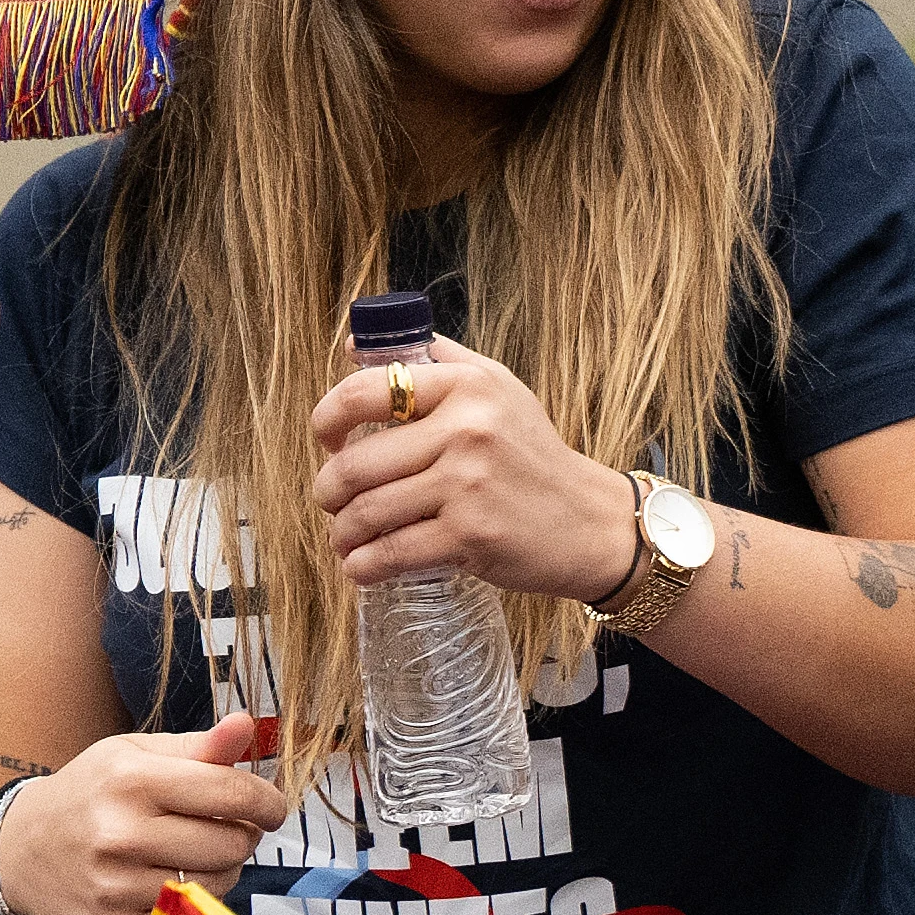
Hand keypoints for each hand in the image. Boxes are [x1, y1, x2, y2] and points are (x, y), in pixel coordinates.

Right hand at [0, 718, 291, 914]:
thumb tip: (246, 727)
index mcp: (130, 780)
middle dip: (240, 837)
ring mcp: (113, 886)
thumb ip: (197, 747)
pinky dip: (188, 904)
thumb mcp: (134, 756)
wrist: (20, 851)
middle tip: (222, 831)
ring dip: (219, 873)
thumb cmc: (90, 795)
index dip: (266, 803)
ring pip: (213, 886)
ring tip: (195, 857)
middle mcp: (120, 834)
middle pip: (229, 844)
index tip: (272, 809)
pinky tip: (170, 885)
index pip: (231, 794)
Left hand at [307, 340, 635, 599]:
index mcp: (466, 386)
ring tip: (345, 538)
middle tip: (332, 502)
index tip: (327, 441)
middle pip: (354, 465)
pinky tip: (361, 566)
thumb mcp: (496, 389)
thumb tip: (352, 348)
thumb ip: (432, 361)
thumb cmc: (531, 455)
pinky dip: (363, 566)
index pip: (363, 392)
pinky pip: (390, 553)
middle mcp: (467, 429)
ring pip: (365, 513)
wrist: (588, 521)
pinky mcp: (469, 536)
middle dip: (328, 491)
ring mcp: (468, 484)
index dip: (326, 420)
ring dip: (342, 533)